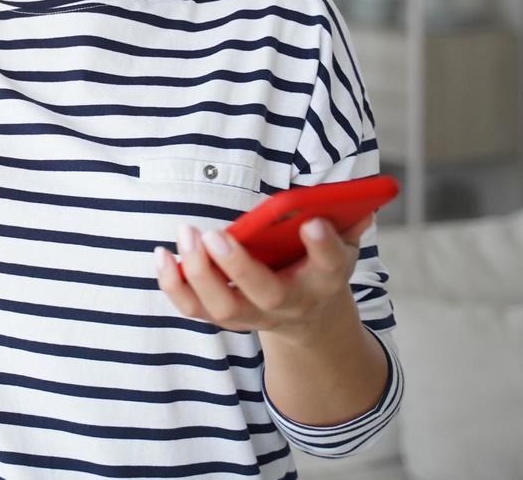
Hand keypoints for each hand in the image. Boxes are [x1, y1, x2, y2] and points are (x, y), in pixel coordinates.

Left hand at [152, 213, 373, 337]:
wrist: (307, 319)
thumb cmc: (317, 268)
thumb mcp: (342, 247)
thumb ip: (348, 224)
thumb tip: (360, 203)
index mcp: (324, 281)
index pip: (329, 265)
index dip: (323, 245)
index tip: (313, 222)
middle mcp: (289, 304)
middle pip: (265, 295)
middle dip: (238, 266)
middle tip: (214, 233)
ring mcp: (254, 316)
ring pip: (223, 309)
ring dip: (198, 273)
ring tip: (186, 233)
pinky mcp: (224, 317)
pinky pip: (194, 309)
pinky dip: (173, 285)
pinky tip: (162, 254)